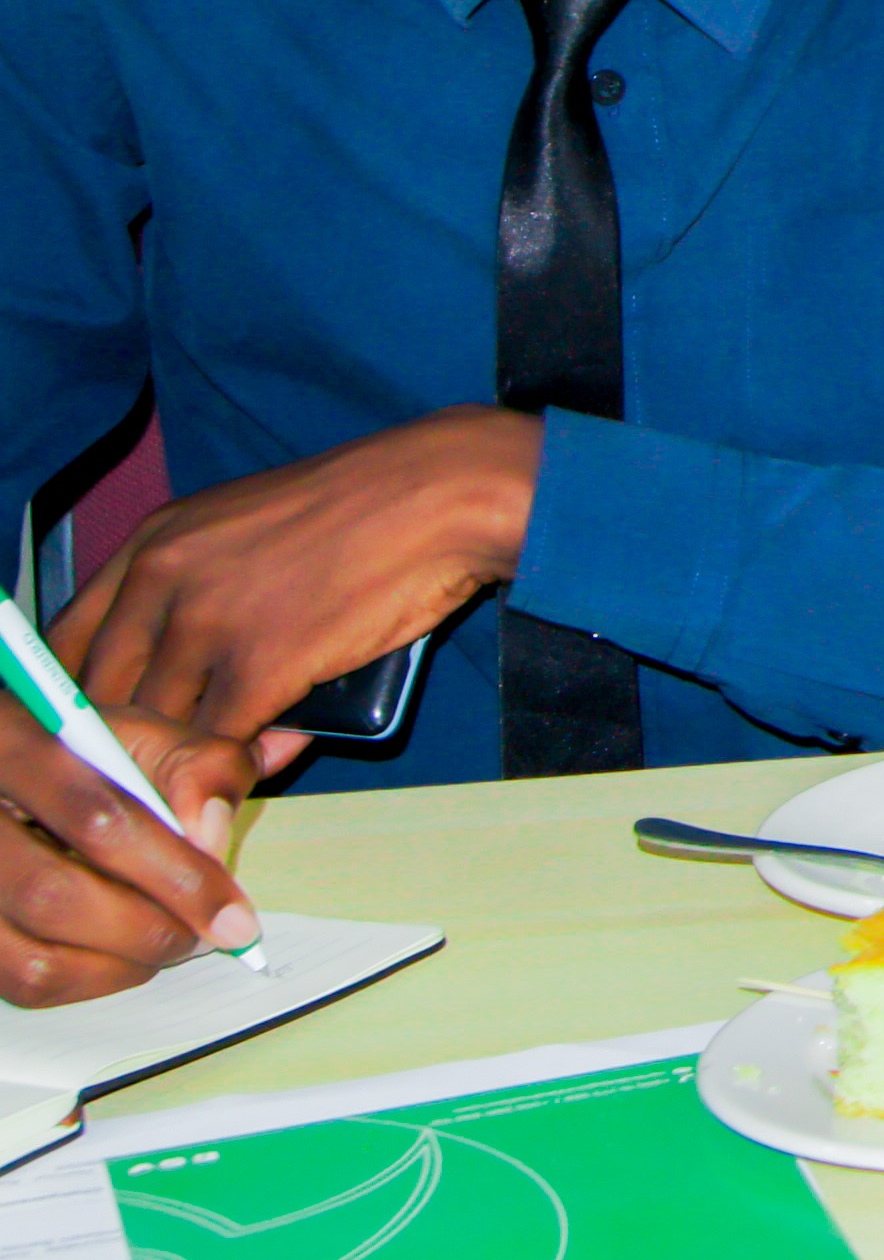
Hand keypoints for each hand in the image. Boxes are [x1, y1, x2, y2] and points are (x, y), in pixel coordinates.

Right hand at [0, 697, 288, 1006]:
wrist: (16, 774)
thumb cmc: (88, 754)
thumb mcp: (145, 736)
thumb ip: (199, 768)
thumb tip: (213, 835)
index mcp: (14, 743)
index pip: (97, 818)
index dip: (177, 875)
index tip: (234, 917)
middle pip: (53, 895)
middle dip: (148, 930)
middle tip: (203, 937)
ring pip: (28, 956)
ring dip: (117, 966)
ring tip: (165, 944)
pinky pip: (15, 980)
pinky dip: (82, 981)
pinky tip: (118, 954)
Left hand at [54, 407, 540, 738]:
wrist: (441, 497)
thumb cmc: (362, 509)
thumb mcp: (245, 527)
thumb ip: (195, 586)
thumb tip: (180, 666)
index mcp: (151, 543)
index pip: (65, 646)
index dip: (79, 700)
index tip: (112, 726)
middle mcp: (161, 581)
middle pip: (100, 697)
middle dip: (131, 740)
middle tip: (174, 758)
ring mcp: (206, 625)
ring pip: (158, 729)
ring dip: (189, 758)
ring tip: (232, 760)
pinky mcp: (260, 668)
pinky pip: (221, 744)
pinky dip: (243, 763)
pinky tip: (276, 750)